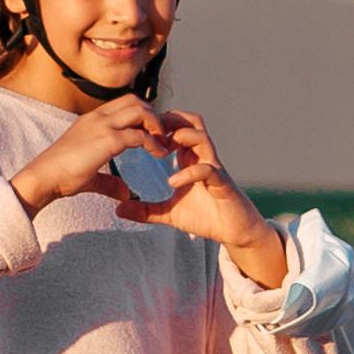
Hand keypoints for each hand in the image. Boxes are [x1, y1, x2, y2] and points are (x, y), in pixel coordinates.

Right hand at [9, 95, 169, 214]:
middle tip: (162, 135)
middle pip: (135, 101)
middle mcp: (98, 117)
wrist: (43, 178)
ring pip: (140, 111)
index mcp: (92, 120)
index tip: (152, 133)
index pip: (123, 104)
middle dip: (153, 115)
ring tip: (163, 142)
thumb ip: (109, 182)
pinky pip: (139, 135)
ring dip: (156, 124)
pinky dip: (153, 143)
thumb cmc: (60, 176)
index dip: (142, 115)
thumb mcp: (89, 175)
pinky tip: (159, 154)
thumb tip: (125, 193)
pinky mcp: (107, 140)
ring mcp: (102, 126)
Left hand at [112, 110, 285, 285]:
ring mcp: (214, 169)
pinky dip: (189, 173)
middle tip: (148, 133)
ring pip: (201, 137)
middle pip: (191, 122)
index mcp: (190, 159)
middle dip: (169, 121)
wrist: (235, 232)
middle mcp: (203, 158)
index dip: (157, 125)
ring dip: (181, 138)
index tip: (137, 133)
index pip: (177, 127)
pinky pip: (208, 170)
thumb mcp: (169, 213)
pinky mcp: (223, 184)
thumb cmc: (207, 217)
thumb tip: (119, 209)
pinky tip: (173, 182)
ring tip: (161, 151)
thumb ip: (146, 210)